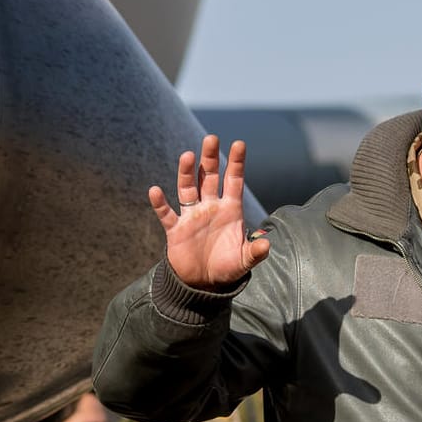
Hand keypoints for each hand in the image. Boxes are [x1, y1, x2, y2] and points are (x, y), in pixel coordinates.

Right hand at [149, 135, 269, 287]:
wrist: (203, 283)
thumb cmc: (227, 268)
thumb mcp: (244, 261)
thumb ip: (254, 252)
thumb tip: (266, 245)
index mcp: (230, 209)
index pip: (234, 180)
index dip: (236, 163)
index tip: (239, 143)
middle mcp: (210, 207)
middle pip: (210, 177)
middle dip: (210, 159)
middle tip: (211, 138)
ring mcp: (192, 216)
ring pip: (187, 188)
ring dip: (187, 173)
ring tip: (188, 156)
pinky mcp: (176, 229)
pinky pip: (166, 214)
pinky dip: (160, 204)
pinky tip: (155, 191)